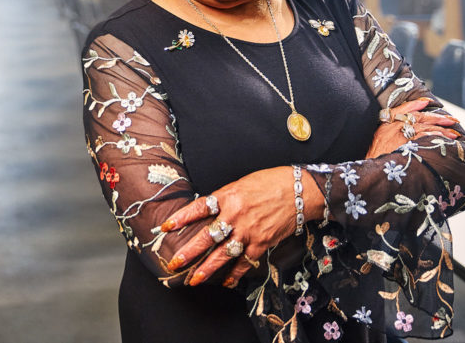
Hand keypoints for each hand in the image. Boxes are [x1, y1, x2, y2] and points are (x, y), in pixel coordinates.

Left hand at [159, 166, 297, 287]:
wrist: (299, 191)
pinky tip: (226, 282)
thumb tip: (208, 213)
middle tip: (174, 263)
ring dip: (207, 269)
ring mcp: (249, 231)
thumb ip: (224, 199)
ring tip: (194, 280)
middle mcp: (236, 215)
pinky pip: (244, 262)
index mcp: (228, 196)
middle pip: (207, 237)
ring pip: (223, 254)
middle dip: (189, 252)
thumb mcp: (241, 184)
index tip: (164, 227)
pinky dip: (235, 274)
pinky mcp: (262, 243)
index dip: (181, 218)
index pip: (199, 208)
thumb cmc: (269, 182)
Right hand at [367, 97, 459, 158]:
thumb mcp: (376, 143)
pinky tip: (442, 137)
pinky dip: (433, 136)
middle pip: (418, 117)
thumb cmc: (373, 161)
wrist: (369, 174)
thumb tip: (406, 134)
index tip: (428, 102)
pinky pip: (422, 137)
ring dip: (440, 128)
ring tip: (454, 133)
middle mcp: (392, 127)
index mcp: (384, 125)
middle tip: (451, 120)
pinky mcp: (405, 145)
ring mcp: (398, 136)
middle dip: (437, 118)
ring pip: (424, 127)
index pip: (402, 109)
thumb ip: (389, 135)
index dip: (416, 104)